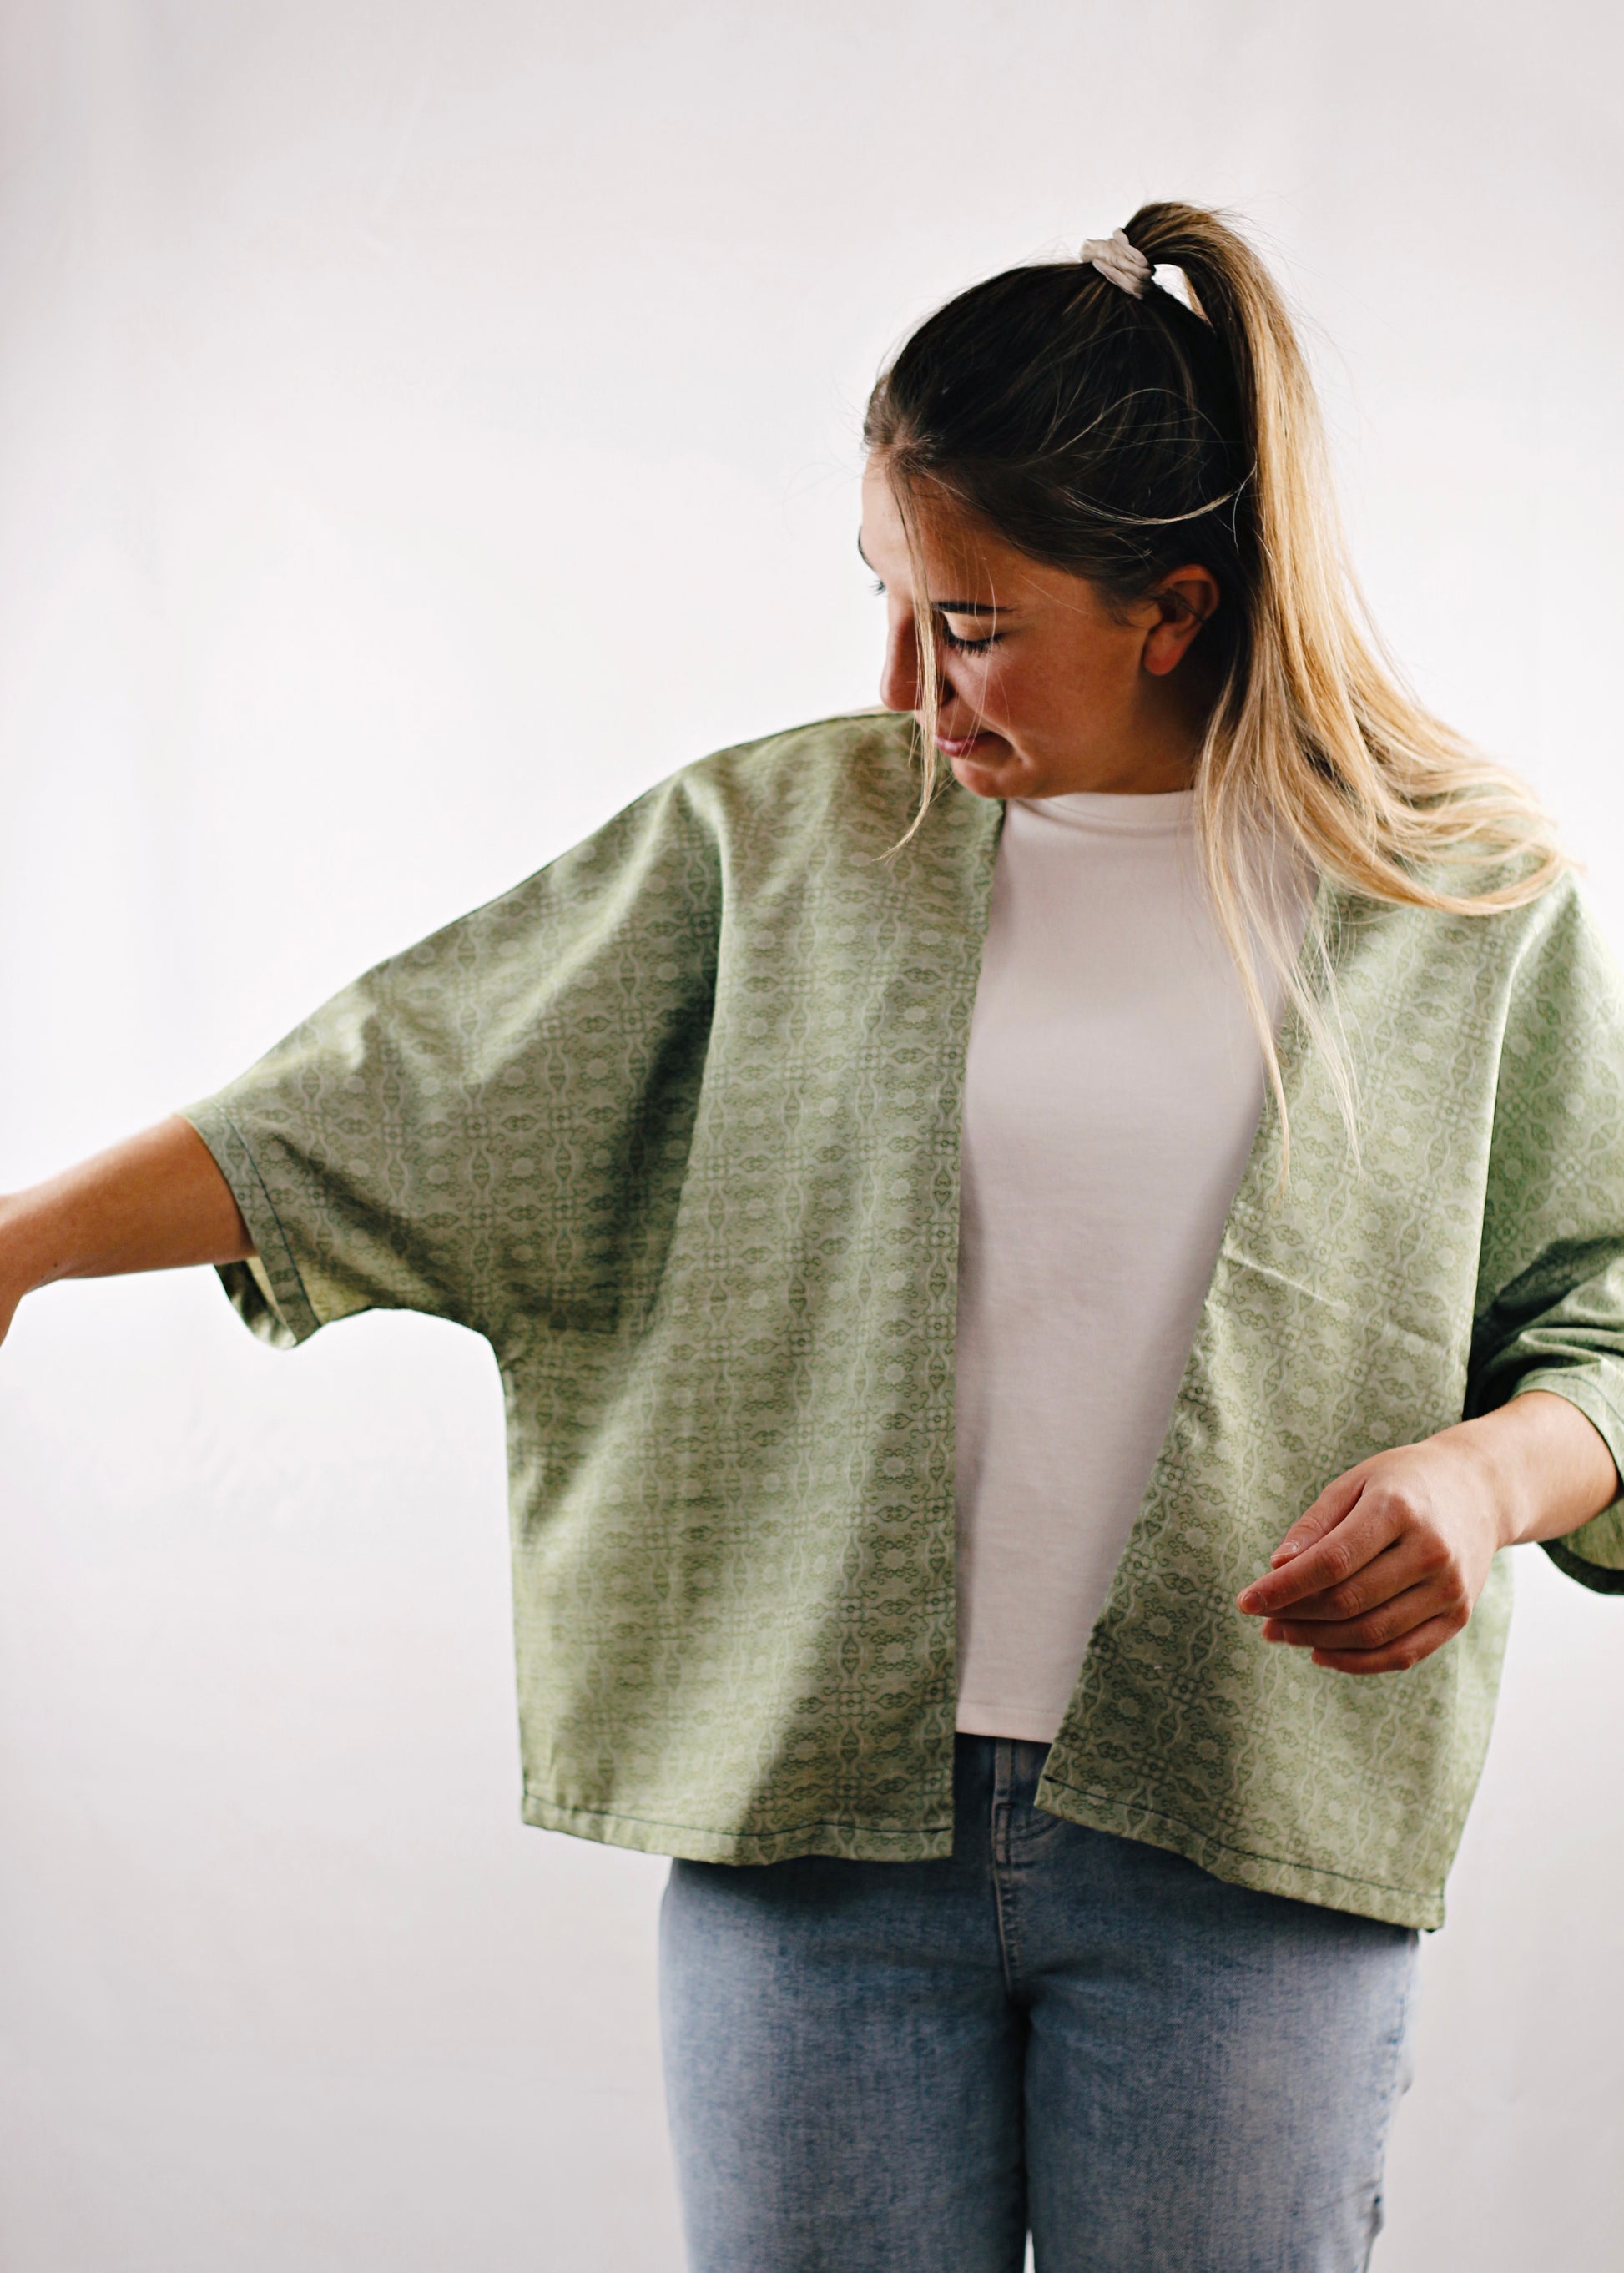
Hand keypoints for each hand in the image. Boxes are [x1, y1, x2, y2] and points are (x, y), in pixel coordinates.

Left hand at [1237, 1392, 1619, 1675]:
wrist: (1479, 1491)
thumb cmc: (1403, 1483)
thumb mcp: (1355, 1482)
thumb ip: (1315, 1525)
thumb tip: (1277, 1567)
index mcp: (1398, 1509)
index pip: (1331, 1562)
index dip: (1284, 1587)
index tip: (1247, 1601)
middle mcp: (1430, 1551)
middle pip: (1349, 1601)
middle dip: (1296, 1617)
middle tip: (1263, 1620)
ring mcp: (1449, 1588)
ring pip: (1372, 1633)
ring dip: (1318, 1642)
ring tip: (1283, 1634)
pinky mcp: (1458, 1616)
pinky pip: (1402, 1653)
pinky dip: (1357, 1662)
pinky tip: (1320, 1653)